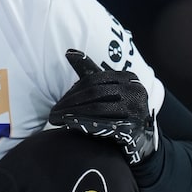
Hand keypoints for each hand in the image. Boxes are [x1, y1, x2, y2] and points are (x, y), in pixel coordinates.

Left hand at [49, 49, 155, 163]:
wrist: (140, 139)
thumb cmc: (119, 109)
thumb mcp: (107, 88)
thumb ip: (89, 70)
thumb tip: (69, 52)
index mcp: (129, 78)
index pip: (94, 80)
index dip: (73, 90)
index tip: (57, 103)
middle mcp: (136, 91)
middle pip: (94, 93)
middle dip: (70, 103)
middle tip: (52, 113)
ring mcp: (137, 110)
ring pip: (97, 108)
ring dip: (73, 114)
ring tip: (56, 120)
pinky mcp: (134, 129)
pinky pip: (104, 125)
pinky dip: (85, 124)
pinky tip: (69, 125)